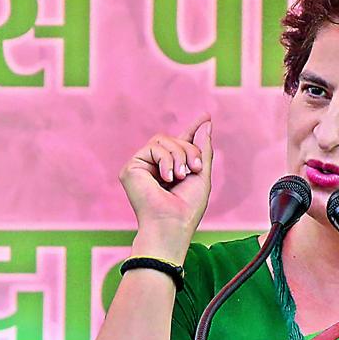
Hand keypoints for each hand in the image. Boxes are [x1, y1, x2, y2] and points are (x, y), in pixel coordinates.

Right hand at [119, 114, 212, 262]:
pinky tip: (167, 178)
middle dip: (191, 150)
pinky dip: (166, 160)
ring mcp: (142, 166)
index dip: (194, 128)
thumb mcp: (202, 175)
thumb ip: (202, 149)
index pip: (183, 143)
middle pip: (176, 139)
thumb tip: (206, 123)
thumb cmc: (187, 207)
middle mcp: (156, 166)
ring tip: (181, 176)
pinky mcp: (131, 167)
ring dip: (180, 155)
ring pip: (165, 140)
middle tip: (195, 169)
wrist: (172, 224)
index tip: (206, 116)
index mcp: (174, 169)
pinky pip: (154, 147)